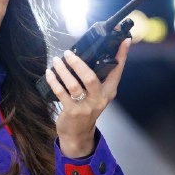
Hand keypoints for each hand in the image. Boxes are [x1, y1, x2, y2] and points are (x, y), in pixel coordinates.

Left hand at [45, 38, 131, 157]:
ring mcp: (85, 106)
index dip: (121, 55)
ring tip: (56, 60)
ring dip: (62, 70)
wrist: (78, 134)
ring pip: (73, 84)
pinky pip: (60, 92)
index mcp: (109, 92)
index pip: (117, 71)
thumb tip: (91, 54)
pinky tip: (49, 73)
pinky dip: (53, 81)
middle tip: (68, 53)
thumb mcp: (98, 95)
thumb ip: (98, 78)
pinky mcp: (72, 111)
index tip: (124, 40)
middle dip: (78, 63)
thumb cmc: (87, 109)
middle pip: (90, 78)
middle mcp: (99, 99)